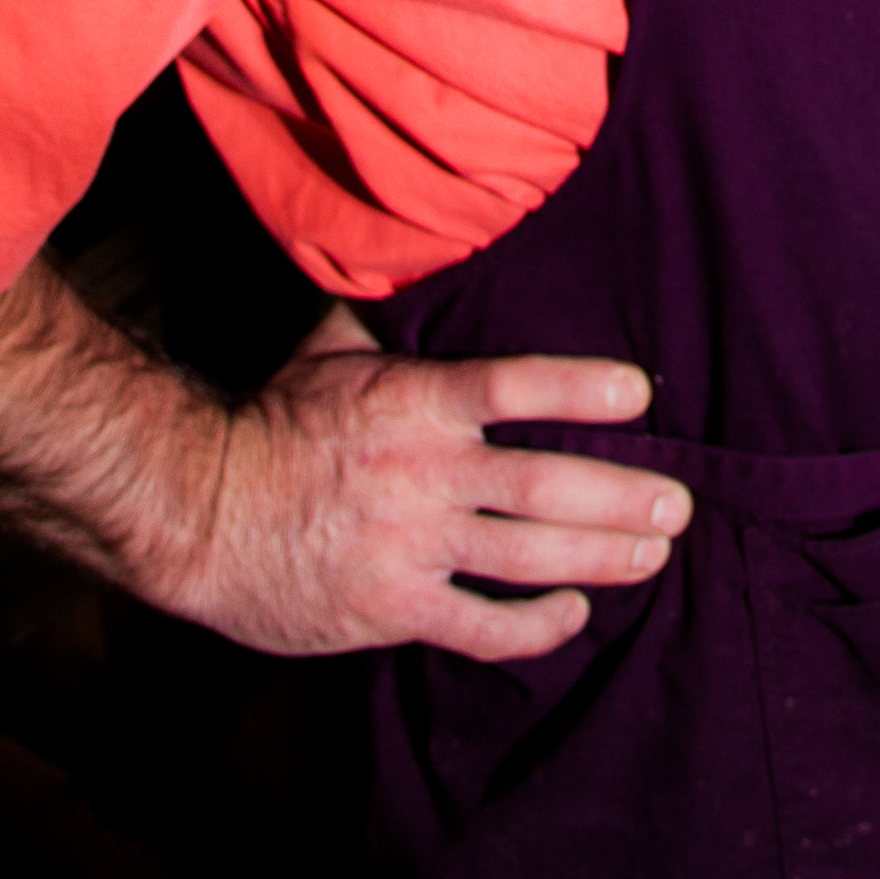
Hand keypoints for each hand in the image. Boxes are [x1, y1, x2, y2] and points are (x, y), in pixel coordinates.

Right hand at [160, 329, 690, 662]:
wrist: (199, 515)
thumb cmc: (271, 423)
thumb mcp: (329, 350)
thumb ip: (391, 316)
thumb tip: (431, 251)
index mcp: (411, 402)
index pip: (512, 386)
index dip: (579, 389)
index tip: (640, 393)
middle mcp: (421, 475)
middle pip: (543, 486)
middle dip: (621, 495)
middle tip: (680, 503)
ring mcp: (409, 547)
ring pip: (526, 557)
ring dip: (600, 557)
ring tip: (653, 552)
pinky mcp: (390, 610)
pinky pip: (478, 626)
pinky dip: (534, 627)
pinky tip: (573, 614)